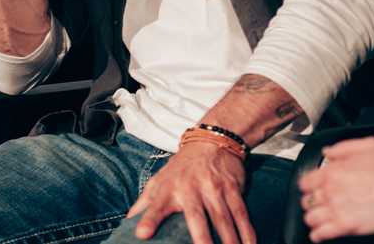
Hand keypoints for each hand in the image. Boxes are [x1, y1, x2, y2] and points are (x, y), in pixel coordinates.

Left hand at [128, 143, 252, 243]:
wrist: (212, 140)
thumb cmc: (182, 167)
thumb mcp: (159, 179)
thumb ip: (145, 203)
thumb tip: (127, 224)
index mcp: (169, 188)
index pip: (156, 205)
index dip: (149, 219)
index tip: (143, 234)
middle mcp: (192, 188)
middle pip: (197, 216)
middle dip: (201, 237)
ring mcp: (214, 188)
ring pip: (223, 218)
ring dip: (229, 239)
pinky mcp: (232, 188)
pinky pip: (241, 212)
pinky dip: (247, 230)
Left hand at [298, 137, 373, 241]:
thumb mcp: (367, 145)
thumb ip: (342, 148)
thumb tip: (327, 152)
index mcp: (334, 171)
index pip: (304, 182)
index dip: (308, 184)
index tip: (311, 187)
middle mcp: (332, 190)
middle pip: (307, 200)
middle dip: (311, 201)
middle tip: (317, 202)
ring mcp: (338, 209)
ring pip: (311, 218)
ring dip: (313, 218)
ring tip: (317, 218)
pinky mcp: (347, 225)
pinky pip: (322, 233)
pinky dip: (318, 234)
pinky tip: (319, 233)